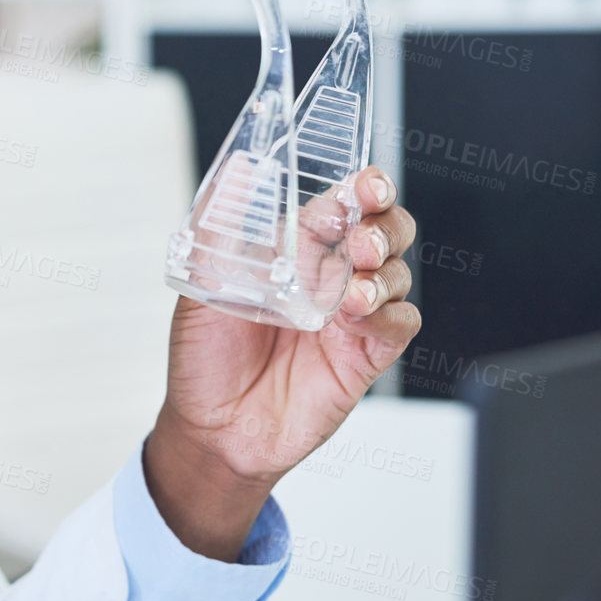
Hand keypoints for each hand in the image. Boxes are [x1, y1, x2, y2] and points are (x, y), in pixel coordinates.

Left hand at [146, 166, 419, 560]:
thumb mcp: (201, 284)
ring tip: (352, 290)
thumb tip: (236, 170)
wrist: (212, 430)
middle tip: (363, 241)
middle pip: (385, 232)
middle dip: (386, 225)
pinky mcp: (364, 356)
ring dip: (383, 273)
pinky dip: (388, 314)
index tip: (367, 184)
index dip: (363, 189)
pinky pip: (399, 324)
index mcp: (294, 252)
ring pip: (396, 274)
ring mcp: (349, 317)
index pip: (341, 206)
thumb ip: (221, 227)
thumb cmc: (204, 359)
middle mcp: (328, 279)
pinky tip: (359, 317)